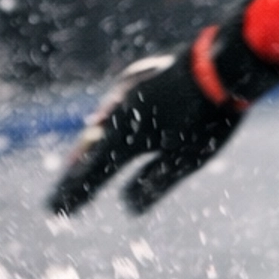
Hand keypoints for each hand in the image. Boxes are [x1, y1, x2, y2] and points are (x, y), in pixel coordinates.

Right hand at [47, 9, 278, 216]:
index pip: (92, 174)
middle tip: (56, 199)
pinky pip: (114, 109)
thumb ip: (154, 183)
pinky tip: (103, 128)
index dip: (75, 195)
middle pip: (88, 152)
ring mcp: (126, 93)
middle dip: (74, 178)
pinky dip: (105, 128)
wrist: (222, 66)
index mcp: (124, 138)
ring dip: (87, 152)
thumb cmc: (207, 118)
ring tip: (75, 170)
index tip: (57, 212)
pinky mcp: (139, 80)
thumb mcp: (184, 159)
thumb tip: (130, 207)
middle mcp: (117, 114)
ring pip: (99, 129)